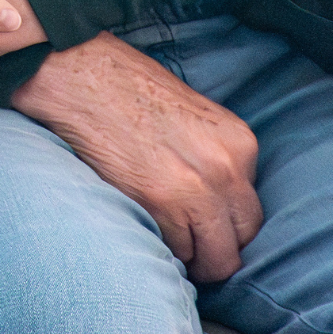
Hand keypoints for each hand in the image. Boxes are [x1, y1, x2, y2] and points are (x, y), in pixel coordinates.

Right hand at [11, 33, 262, 282]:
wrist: (82, 74)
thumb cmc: (130, 88)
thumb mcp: (195, 117)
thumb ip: (216, 157)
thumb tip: (219, 201)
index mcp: (239, 143)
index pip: (251, 210)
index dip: (225, 220)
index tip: (204, 220)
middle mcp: (226, 170)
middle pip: (240, 240)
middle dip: (215, 246)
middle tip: (188, 239)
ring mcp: (195, 192)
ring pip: (213, 259)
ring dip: (189, 252)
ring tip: (163, 230)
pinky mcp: (159, 206)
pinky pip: (175, 252)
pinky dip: (162, 247)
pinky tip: (145, 220)